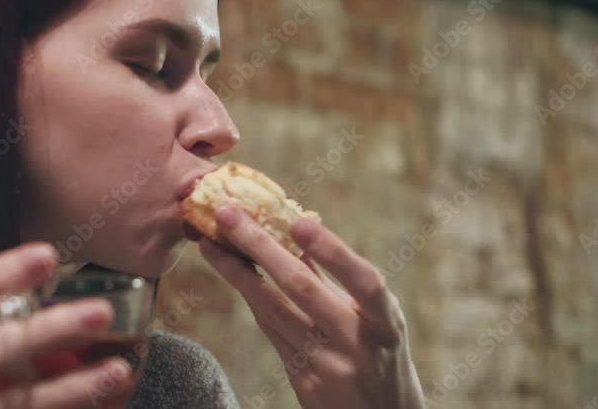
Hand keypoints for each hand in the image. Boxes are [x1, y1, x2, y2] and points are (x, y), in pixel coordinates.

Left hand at [199, 205, 424, 408]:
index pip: (363, 282)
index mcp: (386, 323)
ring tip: (211, 243)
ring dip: (238, 273)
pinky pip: (270, 331)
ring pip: (274, 311)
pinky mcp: (305, 383)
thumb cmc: (379, 352)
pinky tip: (230, 273)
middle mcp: (358, 346)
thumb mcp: (374, 317)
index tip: (298, 221)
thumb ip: (338, 277)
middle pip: (304, 290)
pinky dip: (251, 297)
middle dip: (261, 248)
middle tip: (228, 214)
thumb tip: (297, 224)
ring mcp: (329, 367)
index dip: (333, 252)